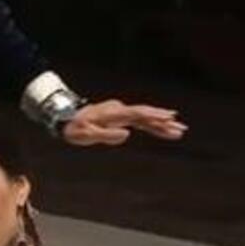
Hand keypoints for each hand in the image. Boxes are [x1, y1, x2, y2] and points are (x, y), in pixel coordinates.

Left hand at [61, 100, 186, 145]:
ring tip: (178, 130)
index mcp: (112, 113)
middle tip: (181, 128)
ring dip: (160, 124)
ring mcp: (119, 113)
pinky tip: (163, 129)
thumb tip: (127, 134)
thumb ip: (106, 135)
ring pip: (144, 118)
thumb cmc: (74, 128)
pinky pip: (138, 121)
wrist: (64, 118)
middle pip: (144, 114)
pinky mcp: (119, 118)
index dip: (153, 116)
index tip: (168, 118)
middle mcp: (118, 110)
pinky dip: (151, 125)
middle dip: (163, 121)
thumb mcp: (86, 135)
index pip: (137, 114)